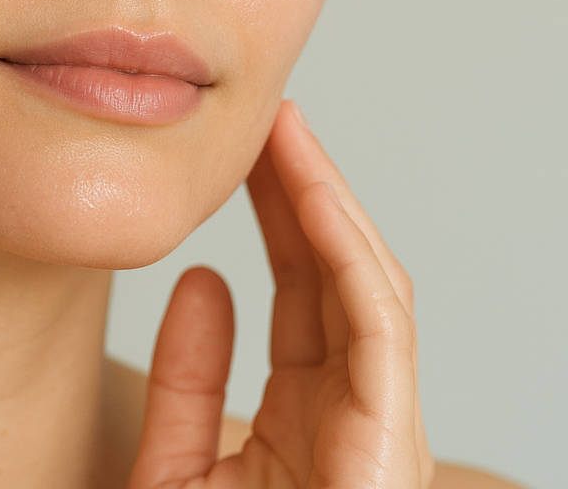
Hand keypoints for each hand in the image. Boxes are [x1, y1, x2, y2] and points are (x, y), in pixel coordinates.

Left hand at [126, 99, 434, 488]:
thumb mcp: (175, 469)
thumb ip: (187, 384)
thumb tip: (202, 279)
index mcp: (310, 419)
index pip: (303, 288)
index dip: (277, 213)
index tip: (242, 152)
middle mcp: (356, 414)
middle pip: (340, 270)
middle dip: (307, 187)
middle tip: (270, 114)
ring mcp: (382, 426)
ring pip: (367, 281)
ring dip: (327, 199)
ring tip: (285, 130)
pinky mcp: (391, 440)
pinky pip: (379, 324)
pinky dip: (350, 253)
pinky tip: (313, 195)